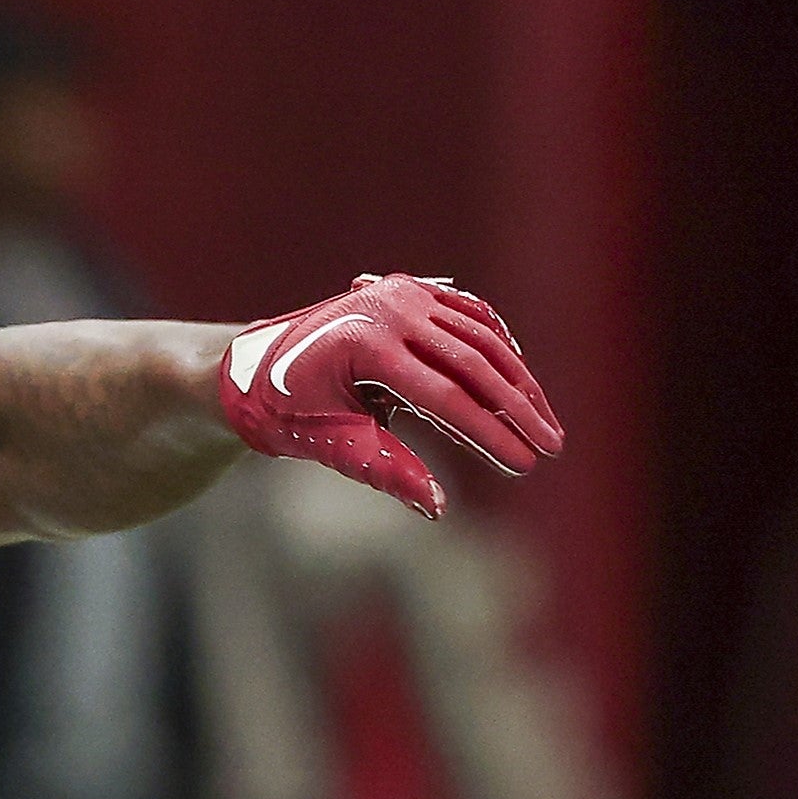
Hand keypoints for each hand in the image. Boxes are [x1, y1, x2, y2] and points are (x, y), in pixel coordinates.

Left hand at [219, 273, 562, 518]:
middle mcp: (390, 309)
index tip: (527, 466)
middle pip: (475, 363)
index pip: (447, 396)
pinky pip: (470, 318)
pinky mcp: (410, 290)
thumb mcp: (329, 444)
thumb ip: (385, 470)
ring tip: (544, 424)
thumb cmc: (282, 412)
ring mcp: (403, 293)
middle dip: (518, 410)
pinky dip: (499, 348)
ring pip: (481, 337)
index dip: (491, 434)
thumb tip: (438, 508)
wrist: (246, 367)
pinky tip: (520, 381)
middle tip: (551, 449)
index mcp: (367, 345)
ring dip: (517, 380)